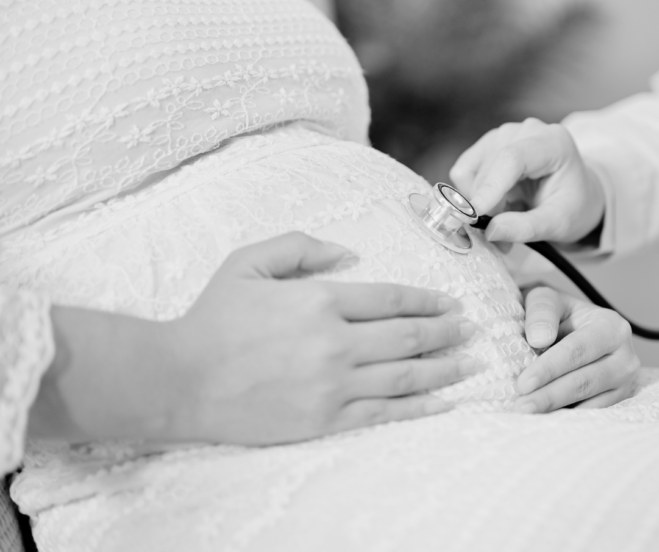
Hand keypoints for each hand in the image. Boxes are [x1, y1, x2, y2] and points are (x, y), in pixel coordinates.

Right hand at [37, 233, 477, 445]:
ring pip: (405, 374)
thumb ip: (300, 247)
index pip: (392, 298)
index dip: (428, 300)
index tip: (451, 302)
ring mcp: (332, 384)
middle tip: (471, 329)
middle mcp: (334, 341)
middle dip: (447, 332)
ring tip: (470, 362)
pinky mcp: (324, 418)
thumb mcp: (249, 261)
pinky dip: (418, 407)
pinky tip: (443, 403)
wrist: (179, 380)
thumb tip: (349, 253)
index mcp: (320, 300)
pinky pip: (384, 411)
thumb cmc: (212, 318)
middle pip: (408, 336)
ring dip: (445, 368)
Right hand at [450, 118, 605, 244]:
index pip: (512, 158)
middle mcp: (526, 131)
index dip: (491, 186)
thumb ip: (526, 228)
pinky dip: (473, 194)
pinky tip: (497, 202)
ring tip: (507, 217)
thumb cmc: (573, 206)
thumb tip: (491, 231)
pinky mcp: (488, 145)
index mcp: (552, 143)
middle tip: (502, 236)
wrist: (576, 194)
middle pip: (490, 170)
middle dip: (489, 207)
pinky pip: (464, 172)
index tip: (475, 214)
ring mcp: (504, 134)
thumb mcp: (558, 224)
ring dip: (483, 203)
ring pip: (473, 173)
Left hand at [513, 286, 638, 412]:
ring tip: (526, 417)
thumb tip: (539, 339)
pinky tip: (543, 421)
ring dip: (556, 412)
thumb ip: (542, 312)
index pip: (578, 350)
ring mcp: (624, 384)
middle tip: (520, 407)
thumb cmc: (555, 314)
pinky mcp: (615, 402)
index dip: (550, 368)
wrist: (568, 328)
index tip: (523, 384)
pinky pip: (592, 416)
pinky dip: (567, 419)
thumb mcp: (546, 299)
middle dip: (550, 396)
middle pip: (585, 381)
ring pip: (590, 403)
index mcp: (612, 327)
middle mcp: (625, 357)